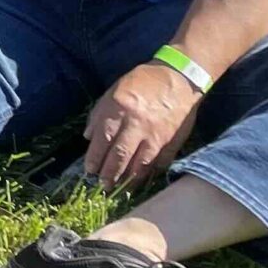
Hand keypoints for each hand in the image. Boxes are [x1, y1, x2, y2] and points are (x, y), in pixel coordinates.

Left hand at [84, 62, 201, 185]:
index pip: (102, 140)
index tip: (89, 171)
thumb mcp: (113, 91)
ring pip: (140, 164)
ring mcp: (157, 135)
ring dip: (128, 179)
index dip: (94, 158)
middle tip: (103, 186)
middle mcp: (137, 124)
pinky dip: (149, 173)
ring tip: (119, 188)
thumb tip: (88, 138)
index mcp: (119, 109)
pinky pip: (159, 163)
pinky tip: (140, 180)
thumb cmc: (142, 82)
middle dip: (109, 174)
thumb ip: (99, 114)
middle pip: (120, 156)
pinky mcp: (173, 142)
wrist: (179, 79)